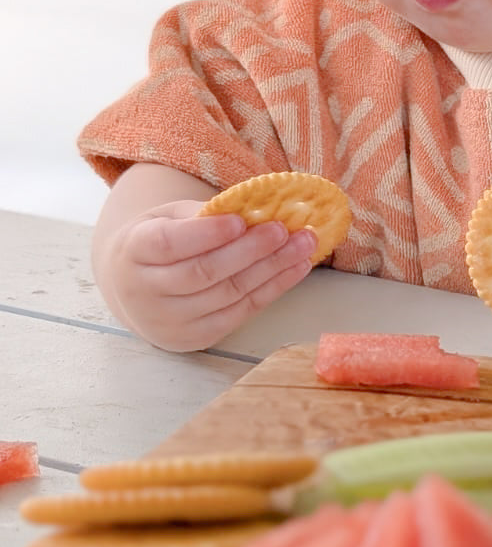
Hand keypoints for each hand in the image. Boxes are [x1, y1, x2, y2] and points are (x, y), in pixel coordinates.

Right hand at [103, 201, 317, 351]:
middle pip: (204, 272)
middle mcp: (145, 291)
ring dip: (272, 269)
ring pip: (228, 295)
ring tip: (303, 246)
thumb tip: (259, 208)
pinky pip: (241, 313)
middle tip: (285, 230)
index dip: (206, 234)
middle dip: (250, 251)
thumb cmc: (160, 242)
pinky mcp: (195, 338)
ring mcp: (170, 321)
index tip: (240, 221)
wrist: (134, 287)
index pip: (169, 244)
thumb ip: (205, 214)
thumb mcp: (169, 218)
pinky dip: (273, 290)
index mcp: (133, 251)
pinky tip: (296, 269)